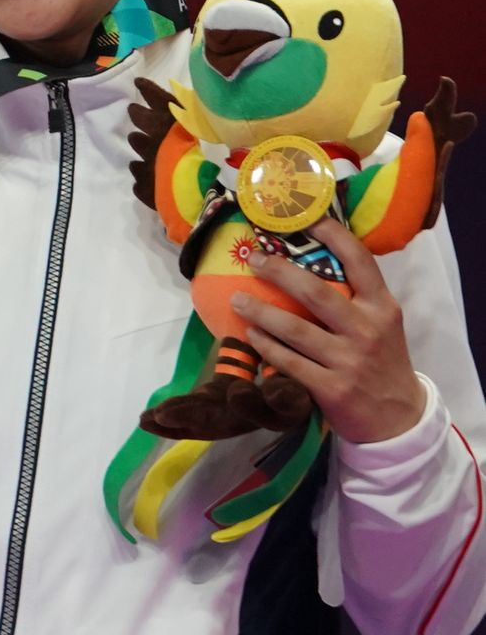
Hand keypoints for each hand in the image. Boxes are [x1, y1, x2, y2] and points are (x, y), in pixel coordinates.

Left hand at [232, 215, 426, 442]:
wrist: (397, 416)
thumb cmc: (381, 361)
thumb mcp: (382, 324)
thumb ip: (356, 300)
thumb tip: (310, 265)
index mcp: (382, 306)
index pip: (360, 261)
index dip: (332, 236)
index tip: (306, 219)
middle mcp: (367, 329)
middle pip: (317, 291)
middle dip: (280, 272)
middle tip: (255, 259)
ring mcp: (349, 359)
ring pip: (294, 329)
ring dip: (260, 312)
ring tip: (237, 300)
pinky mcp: (331, 387)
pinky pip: (288, 361)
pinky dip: (265, 346)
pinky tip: (249, 334)